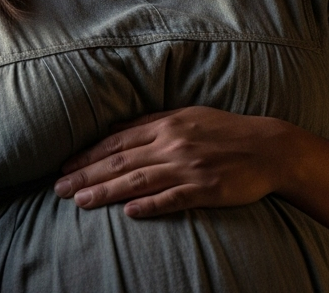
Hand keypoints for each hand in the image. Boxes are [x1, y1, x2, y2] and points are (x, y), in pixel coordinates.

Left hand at [54, 106, 299, 218]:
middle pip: (120, 162)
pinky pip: (172, 199)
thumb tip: (116, 130)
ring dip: (106, 192)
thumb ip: (151, 124)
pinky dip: (149, 205)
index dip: (88, 155)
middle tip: (59, 189)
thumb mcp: (187, 116)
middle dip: (86, 176)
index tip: (65, 166)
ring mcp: (188, 168)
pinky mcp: (205, 189)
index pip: (117, 141)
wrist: (269, 148)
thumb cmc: (225, 131)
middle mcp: (172, 144)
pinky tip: (128, 212)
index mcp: (166, 125)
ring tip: (80, 203)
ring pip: (138, 181)